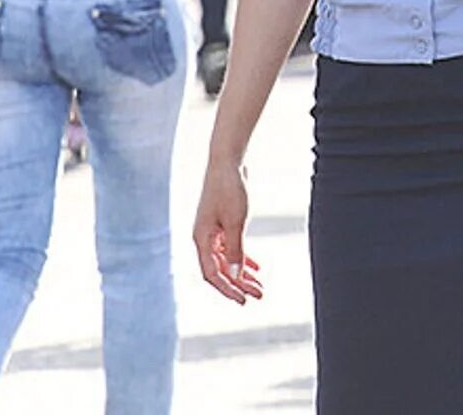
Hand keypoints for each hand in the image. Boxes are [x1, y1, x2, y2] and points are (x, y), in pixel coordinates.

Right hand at [193, 159, 263, 304]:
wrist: (228, 162)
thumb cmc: (230, 189)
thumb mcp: (236, 222)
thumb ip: (236, 249)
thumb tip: (237, 276)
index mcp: (201, 239)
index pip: (212, 274)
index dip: (227, 289)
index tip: (244, 300)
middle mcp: (204, 238)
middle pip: (220, 270)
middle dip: (239, 285)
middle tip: (259, 296)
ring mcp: (212, 231)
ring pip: (227, 260)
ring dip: (243, 274)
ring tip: (260, 286)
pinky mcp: (222, 224)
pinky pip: (231, 248)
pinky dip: (243, 257)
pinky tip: (257, 267)